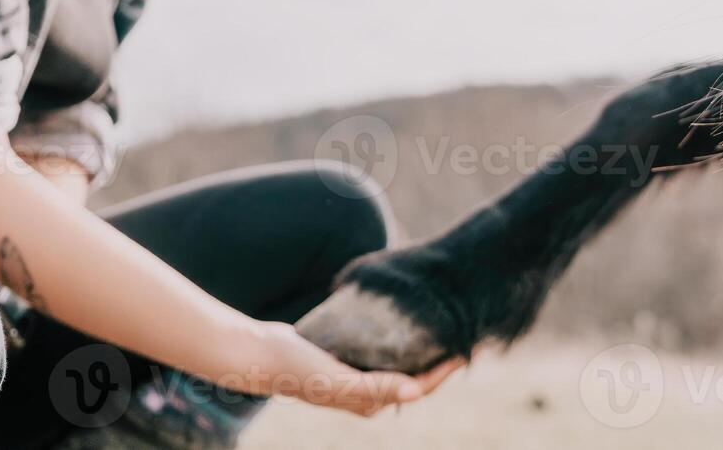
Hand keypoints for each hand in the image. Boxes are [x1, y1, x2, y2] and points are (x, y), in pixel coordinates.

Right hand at [254, 322, 467, 416]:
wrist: (260, 354)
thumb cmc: (298, 368)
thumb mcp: (339, 379)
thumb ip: (377, 387)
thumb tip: (415, 392)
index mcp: (369, 402)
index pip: (417, 388)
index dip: (442, 371)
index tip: (463, 349)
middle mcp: (365, 392)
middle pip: (411, 377)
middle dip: (436, 361)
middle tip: (458, 332)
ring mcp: (354, 376)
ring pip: (397, 363)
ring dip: (417, 349)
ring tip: (438, 325)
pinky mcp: (344, 358)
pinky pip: (378, 350)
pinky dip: (395, 339)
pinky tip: (402, 321)